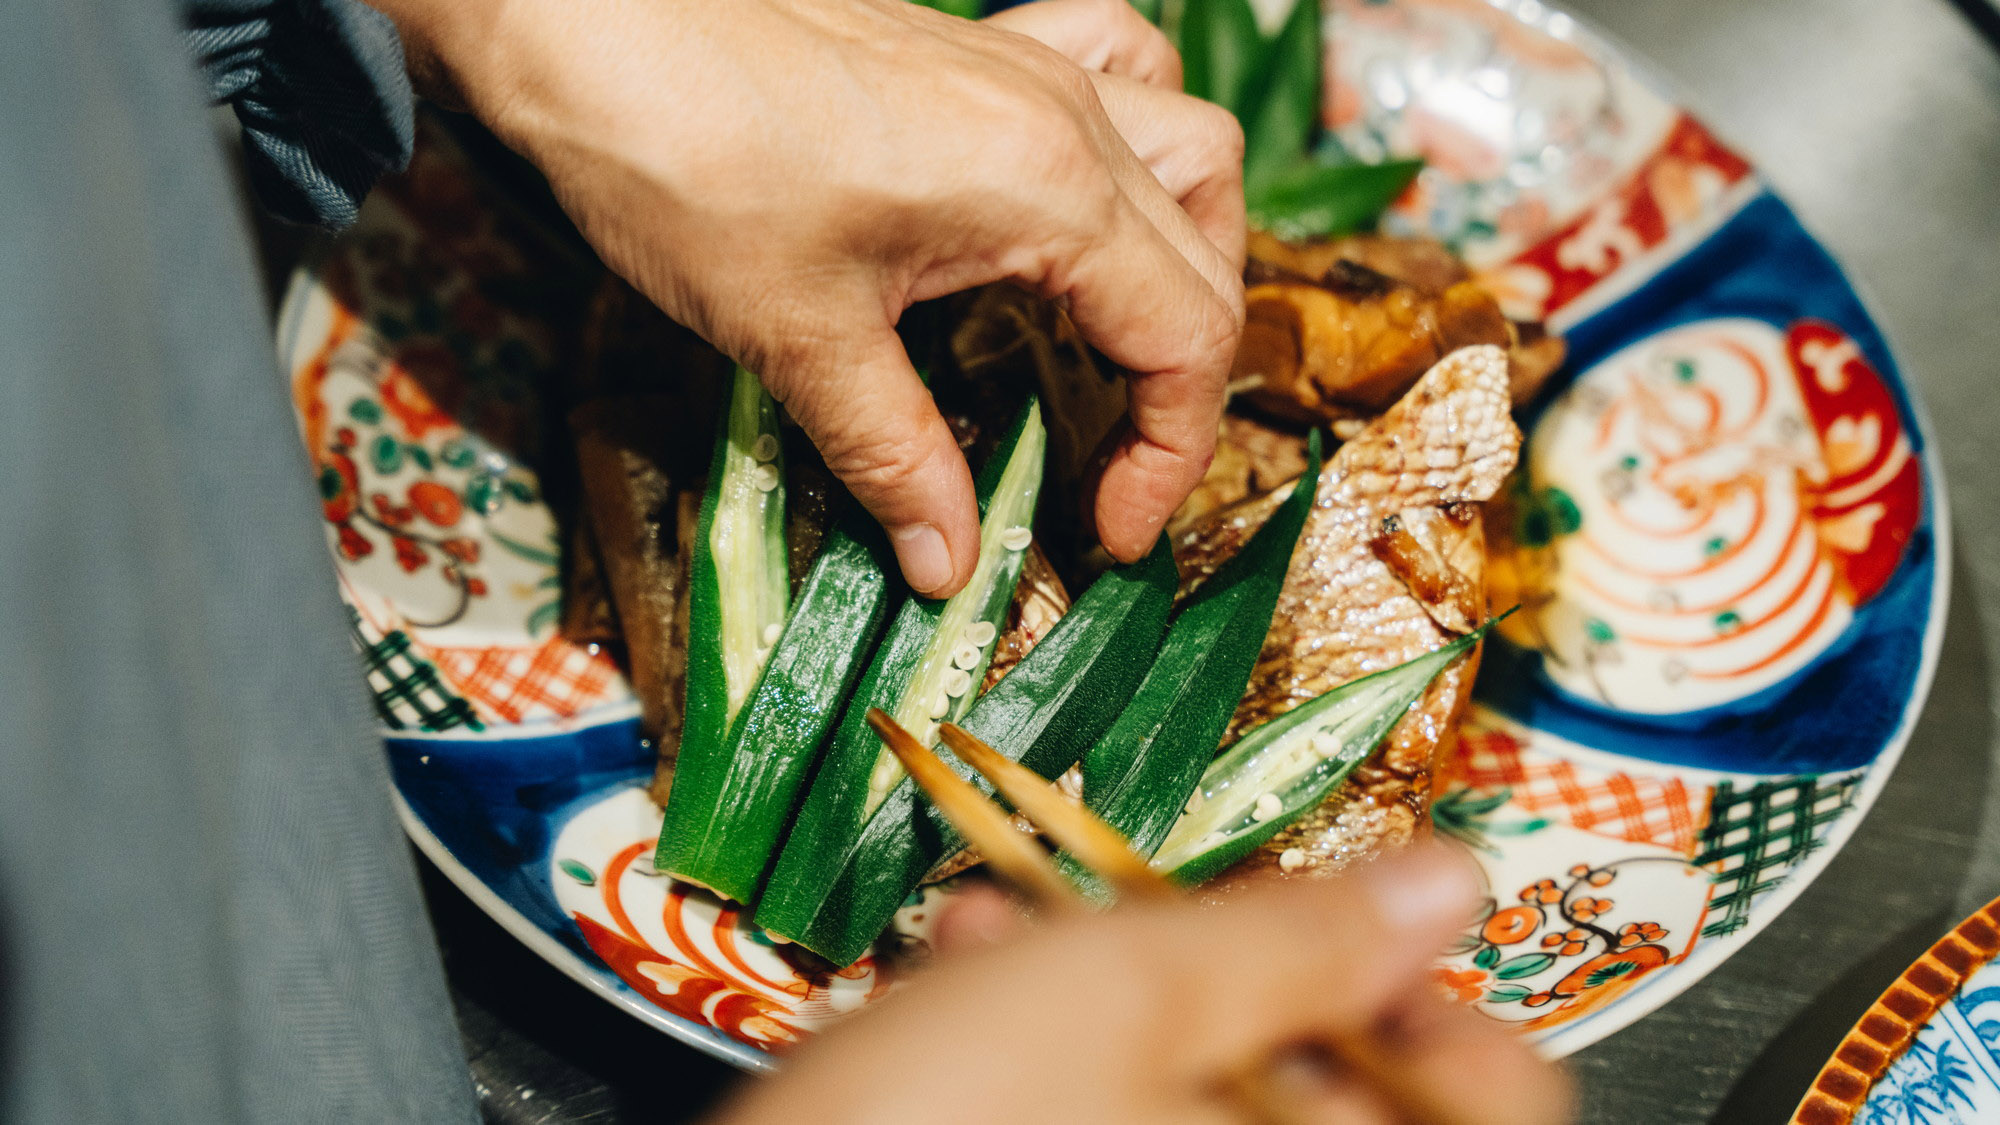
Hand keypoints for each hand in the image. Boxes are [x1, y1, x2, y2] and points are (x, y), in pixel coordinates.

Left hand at [378, 0, 1246, 595]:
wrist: (586, 16)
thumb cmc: (683, 153)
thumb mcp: (797, 335)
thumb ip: (895, 456)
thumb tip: (948, 560)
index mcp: (1050, 187)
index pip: (1188, 337)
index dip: (1167, 457)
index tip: (1109, 531)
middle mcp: (1066, 116)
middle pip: (1208, 257)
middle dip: (1181, 384)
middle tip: (1109, 469)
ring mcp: (1028, 70)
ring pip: (1188, 152)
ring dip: (1188, 256)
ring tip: (1126, 339)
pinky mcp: (978, 55)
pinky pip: (1114, 74)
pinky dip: (1132, 143)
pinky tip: (1081, 197)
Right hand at [711, 848, 1571, 1124]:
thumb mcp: (1124, 992)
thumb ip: (1302, 936)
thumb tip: (1445, 883)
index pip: (1501, 1099)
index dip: (1426, 994)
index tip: (1342, 926)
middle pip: (1334, 1102)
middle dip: (1228, 976)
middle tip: (1146, 906)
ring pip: (1201, 1115)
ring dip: (1120, 1007)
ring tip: (1008, 929)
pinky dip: (1063, 1074)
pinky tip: (972, 995)